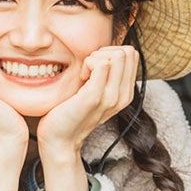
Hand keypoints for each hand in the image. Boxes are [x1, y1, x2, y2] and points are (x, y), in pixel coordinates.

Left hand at [35, 45, 138, 160]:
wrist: (60, 139)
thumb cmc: (71, 111)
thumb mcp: (95, 91)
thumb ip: (105, 75)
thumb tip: (106, 51)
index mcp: (125, 93)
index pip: (131, 54)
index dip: (110, 53)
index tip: (94, 68)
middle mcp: (123, 96)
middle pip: (127, 52)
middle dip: (104, 52)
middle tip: (88, 69)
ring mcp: (111, 97)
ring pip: (118, 55)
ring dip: (95, 58)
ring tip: (84, 74)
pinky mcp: (95, 97)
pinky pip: (101, 64)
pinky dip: (87, 63)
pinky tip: (80, 77)